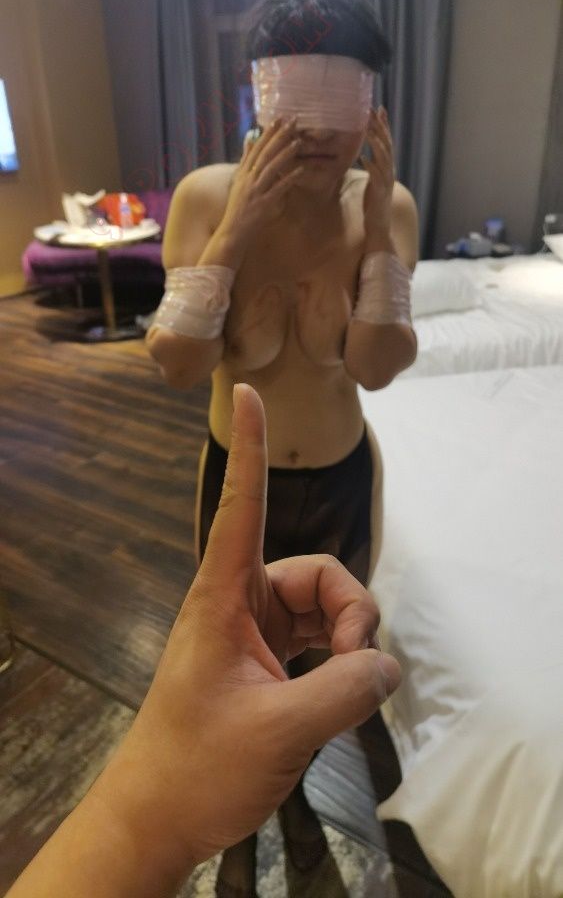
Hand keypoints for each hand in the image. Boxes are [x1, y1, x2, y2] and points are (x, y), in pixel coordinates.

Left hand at [90, 384, 400, 874]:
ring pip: (323, 608)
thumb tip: (386, 665)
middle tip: (360, 667)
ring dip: (349, 641)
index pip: (243, 505)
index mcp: (223, 596)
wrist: (156, 819)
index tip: (250, 393)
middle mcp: (239, 602)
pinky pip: (316, 639)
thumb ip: (345, 691)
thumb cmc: (198, 767)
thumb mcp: (281, 731)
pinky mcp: (263, 662)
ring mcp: (252, 634)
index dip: (252, 449)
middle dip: (352, 612)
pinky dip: (338, 659)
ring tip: (349, 692)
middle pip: (317, 573)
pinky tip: (341, 693)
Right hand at [220, 118, 303, 240]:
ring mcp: (255, 191)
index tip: (278, 119)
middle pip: (265, 154)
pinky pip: (278, 189)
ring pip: (271, 168)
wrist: (232, 233)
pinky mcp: (263, 204)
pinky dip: (289, 179)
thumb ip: (245, 160)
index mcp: (243, 173)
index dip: (268, 133)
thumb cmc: (237, 209)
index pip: (256, 149)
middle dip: (279, 137)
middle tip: (292, 121)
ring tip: (299, 141)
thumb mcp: (239, 181)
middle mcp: (248, 179)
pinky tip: (300, 170)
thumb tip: (249, 140)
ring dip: (285, 154)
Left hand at [360, 106, 395, 248]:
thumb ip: (371, 166)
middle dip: (379, 127)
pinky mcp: (380, 192)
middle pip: (386, 144)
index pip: (386, 141)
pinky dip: (370, 166)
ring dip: (376, 142)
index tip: (377, 108)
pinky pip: (376, 176)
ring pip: (384, 157)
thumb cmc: (374, 204)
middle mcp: (389, 171)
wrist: (379, 227)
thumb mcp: (372, 181)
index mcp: (386, 167)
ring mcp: (386, 181)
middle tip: (371, 111)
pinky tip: (363, 158)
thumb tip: (363, 154)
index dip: (383, 125)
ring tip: (367, 128)